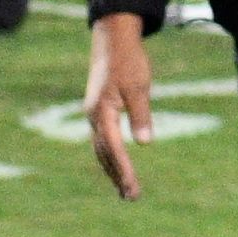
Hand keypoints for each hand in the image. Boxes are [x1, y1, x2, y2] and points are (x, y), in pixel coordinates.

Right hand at [83, 12, 156, 200]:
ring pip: (101, 149)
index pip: (114, 150)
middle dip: (117, 176)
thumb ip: (141, 114)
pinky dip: (109, 156)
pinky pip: (102, 139)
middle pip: (104, 155)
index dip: (124, 171)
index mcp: (102, 113)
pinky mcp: (98, 110)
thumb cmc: (129, 61)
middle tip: (131, 197)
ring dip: (112, 169)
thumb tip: (144, 143)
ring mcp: (94, 114)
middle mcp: (93, 117)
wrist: (113, 39)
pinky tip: (117, 164)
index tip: (132, 188)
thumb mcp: (139, 86)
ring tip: (125, 189)